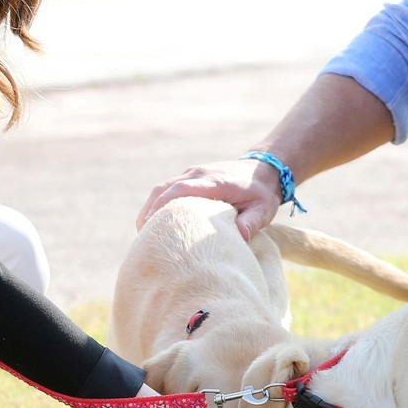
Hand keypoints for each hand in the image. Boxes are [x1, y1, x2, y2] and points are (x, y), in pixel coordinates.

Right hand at [138, 158, 283, 239]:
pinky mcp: (190, 177)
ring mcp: (193, 173)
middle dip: (150, 212)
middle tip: (142, 238)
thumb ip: (252, 222)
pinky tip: (156, 224)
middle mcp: (199, 173)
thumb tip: (240, 236)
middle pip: (164, 189)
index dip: (164, 206)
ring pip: (161, 188)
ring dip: (150, 208)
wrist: (265, 169)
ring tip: (144, 234)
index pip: (181, 189)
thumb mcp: (263, 209)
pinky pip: (167, 189)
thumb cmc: (262, 194)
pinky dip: (158, 204)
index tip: (151, 225)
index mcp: (214, 181)